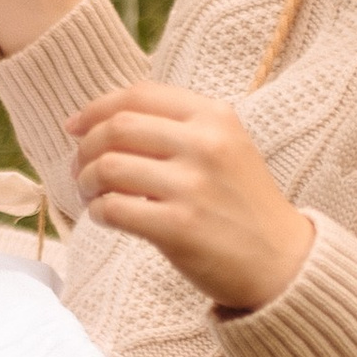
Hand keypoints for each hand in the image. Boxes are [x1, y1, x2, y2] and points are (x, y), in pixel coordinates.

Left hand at [66, 80, 315, 311]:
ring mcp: (192, 186)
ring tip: (91, 195)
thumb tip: (102, 119)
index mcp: (214, 116)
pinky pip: (114, 209)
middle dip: (85, 148)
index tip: (73, 126)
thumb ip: (178, 126)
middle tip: (80, 169)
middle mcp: (204, 144)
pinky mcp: (179, 227)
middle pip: (116, 128)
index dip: (96, 108)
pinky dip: (98, 212)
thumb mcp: (226, 146)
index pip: (138, 95)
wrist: (283, 261)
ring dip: (86, 181)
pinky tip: (105, 217)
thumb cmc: (243, 204)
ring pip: (108, 167)